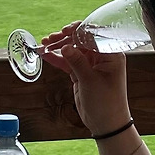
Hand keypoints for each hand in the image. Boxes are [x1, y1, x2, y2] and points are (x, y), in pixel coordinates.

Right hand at [40, 22, 130, 136]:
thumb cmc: (106, 103)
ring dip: (59, 47)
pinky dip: (57, 58)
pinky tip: (45, 55)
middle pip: (81, 40)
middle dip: (65, 38)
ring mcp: (91, 64)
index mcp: (111, 54)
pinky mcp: (82, 73)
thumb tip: (65, 46)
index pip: (93, 35)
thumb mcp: (90, 81)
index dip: (78, 31)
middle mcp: (102, 56)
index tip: (64, 31)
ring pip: (73, 50)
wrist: (107, 124)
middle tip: (50, 39)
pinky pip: (69, 61)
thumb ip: (77, 62)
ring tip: (44, 45)